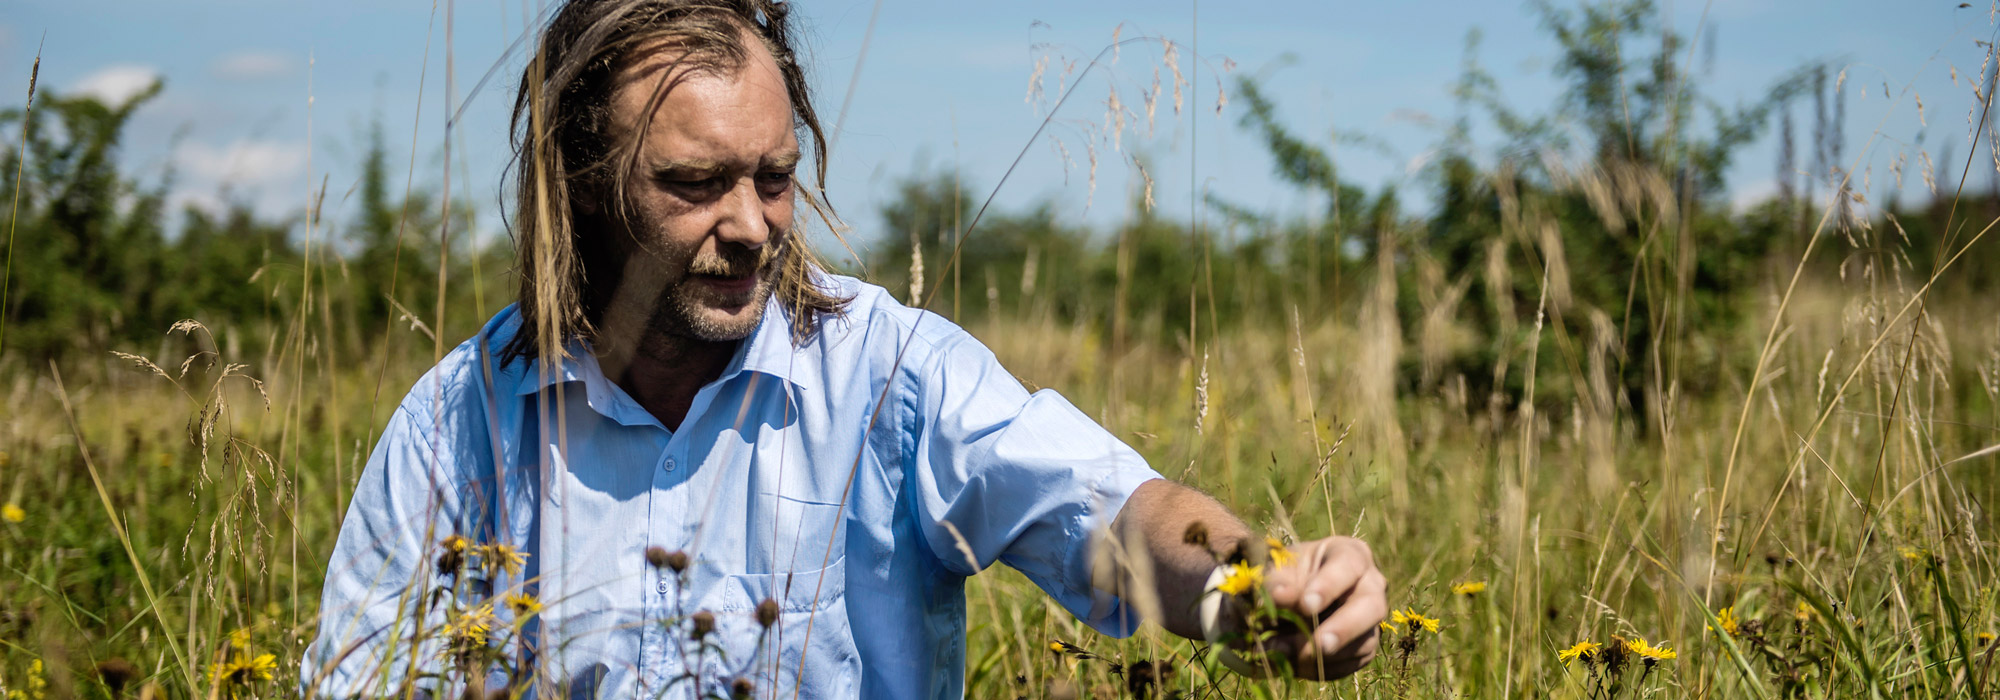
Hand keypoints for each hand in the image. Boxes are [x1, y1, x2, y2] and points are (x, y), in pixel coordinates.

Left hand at [1259, 536, 1386, 679]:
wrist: (1292, 595)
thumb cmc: (1289, 572)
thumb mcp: (1280, 569)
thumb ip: (1278, 580)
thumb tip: (1277, 597)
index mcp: (1351, 555)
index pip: (1348, 566)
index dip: (1329, 586)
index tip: (1305, 605)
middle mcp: (1371, 586)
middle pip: (1372, 607)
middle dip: (1344, 628)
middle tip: (1319, 645)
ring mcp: (1371, 620)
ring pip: (1363, 642)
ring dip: (1324, 655)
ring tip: (1283, 653)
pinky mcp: (1364, 646)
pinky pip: (1351, 663)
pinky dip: (1322, 669)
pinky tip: (1294, 664)